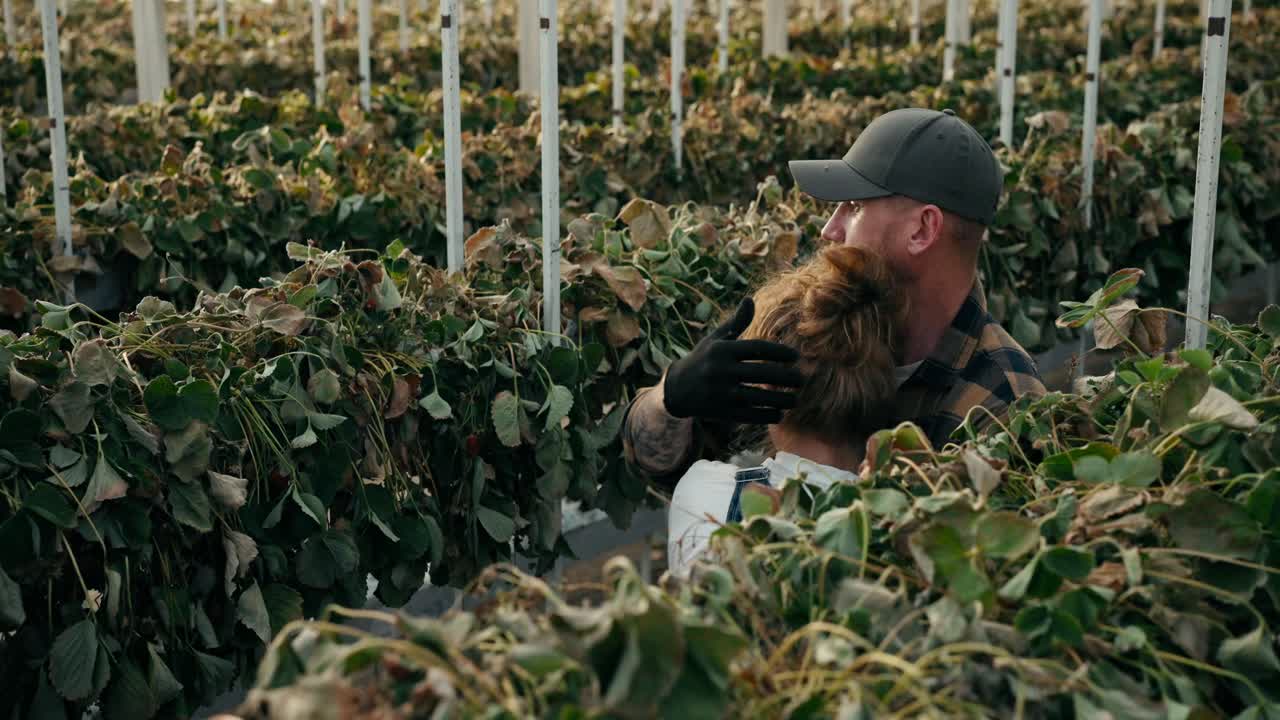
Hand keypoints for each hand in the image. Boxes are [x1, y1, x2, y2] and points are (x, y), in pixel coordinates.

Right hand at [662, 299, 805, 424]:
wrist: (676, 389)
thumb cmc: (702, 359)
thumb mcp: (716, 339)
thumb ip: (736, 322)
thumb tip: (750, 299)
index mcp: (722, 349)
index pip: (757, 349)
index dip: (779, 352)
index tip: (796, 357)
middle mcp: (720, 370)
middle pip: (761, 374)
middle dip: (786, 378)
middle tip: (802, 380)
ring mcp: (720, 393)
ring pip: (758, 397)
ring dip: (781, 400)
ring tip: (796, 399)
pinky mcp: (720, 412)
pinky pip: (749, 415)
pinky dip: (766, 416)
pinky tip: (780, 414)